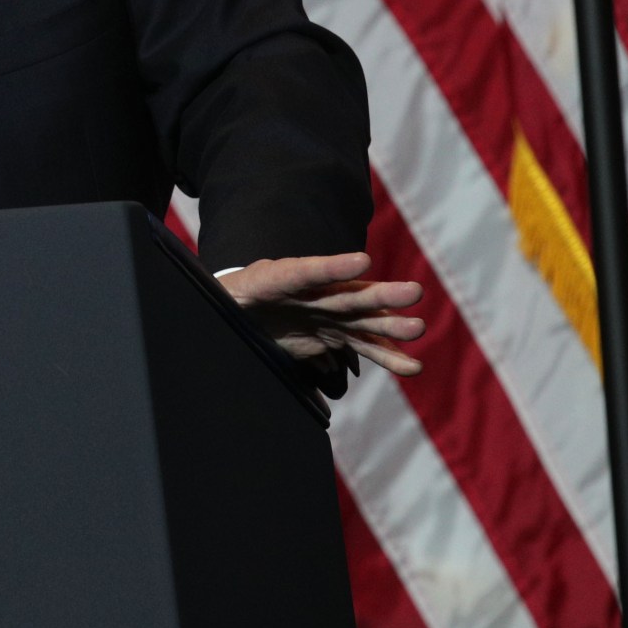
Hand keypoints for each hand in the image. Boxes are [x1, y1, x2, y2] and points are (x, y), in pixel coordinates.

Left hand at [219, 253, 424, 376]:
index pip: (304, 271)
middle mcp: (311, 292)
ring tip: (418, 329)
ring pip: (363, 320)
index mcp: (278, 277)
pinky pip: (363, 346)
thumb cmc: (228, 300)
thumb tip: (208, 311)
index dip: (332, 268)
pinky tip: (411, 365)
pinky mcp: (332, 335)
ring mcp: (326, 314)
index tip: (362, 262)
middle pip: (346, 294)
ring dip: (391, 327)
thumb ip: (228, 301)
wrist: (237, 310)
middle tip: (413, 292)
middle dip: (379, 295)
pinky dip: (386, 356)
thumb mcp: (222, 299)